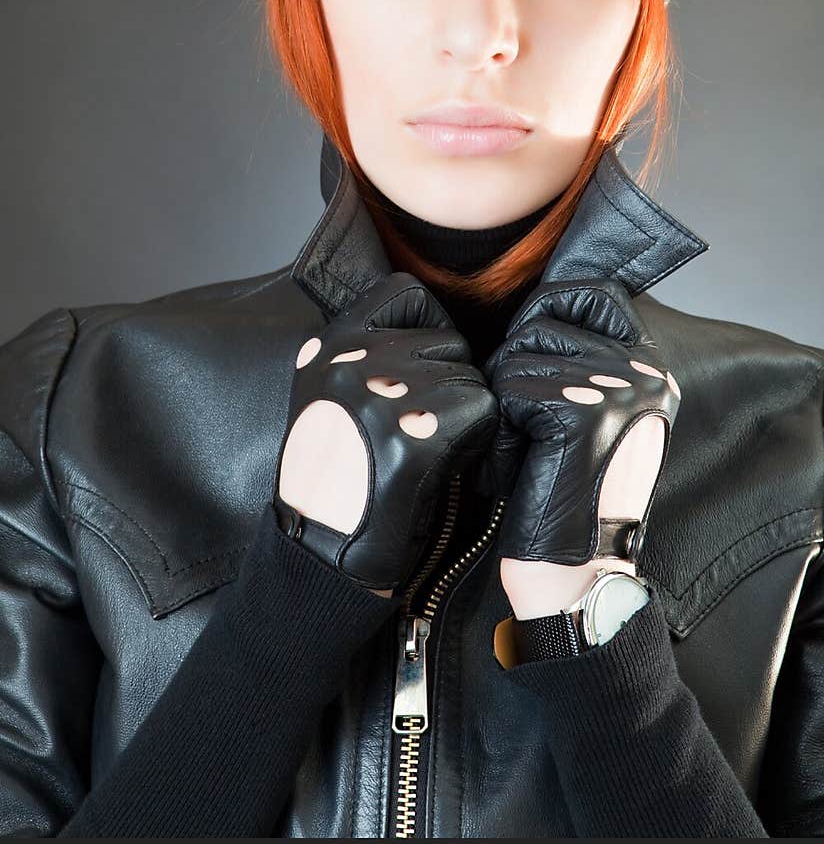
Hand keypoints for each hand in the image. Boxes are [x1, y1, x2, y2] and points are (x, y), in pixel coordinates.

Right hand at [272, 271, 498, 596]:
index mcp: (329, 346)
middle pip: (450, 341)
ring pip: (472, 379)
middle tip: (424, 427)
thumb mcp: (327, 396)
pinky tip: (446, 466)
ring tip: (429, 451)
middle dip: (450, 382)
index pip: (406, 293)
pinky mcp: (414, 436)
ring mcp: (383, 395)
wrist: (320, 550)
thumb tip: (433, 330)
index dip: (429, 330)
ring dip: (464, 416)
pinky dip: (477, 441)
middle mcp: (353, 360)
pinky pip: (483, 412)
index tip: (421, 370)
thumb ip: (366, 355)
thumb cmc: (333, 478)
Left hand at [483, 278, 680, 618]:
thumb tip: (538, 300)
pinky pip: (509, 390)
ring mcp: (618, 387)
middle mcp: (644, 370)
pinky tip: (525, 469)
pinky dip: (503, 433)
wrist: (577, 571)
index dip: (548, 315)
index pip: (591, 291)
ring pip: (516, 354)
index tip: (538, 373)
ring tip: (531, 452)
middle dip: (516, 367)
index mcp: (650, 367)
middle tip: (531, 426)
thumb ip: (582, 359)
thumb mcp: (590, 413)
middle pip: (541, 318)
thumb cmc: (566, 494)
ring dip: (505, 406)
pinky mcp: (584, 411)